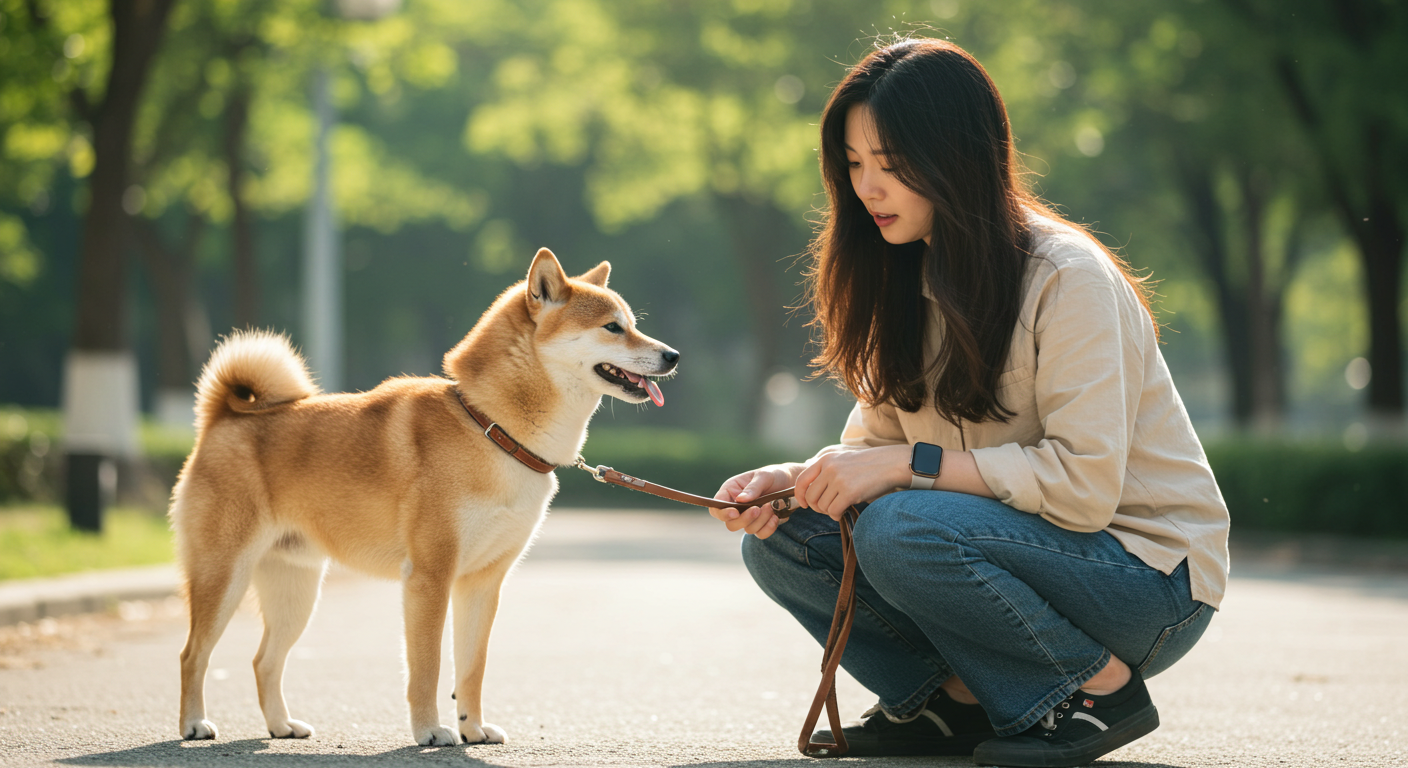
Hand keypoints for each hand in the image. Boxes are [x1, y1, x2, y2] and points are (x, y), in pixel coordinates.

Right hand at [709, 463, 803, 539]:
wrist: (792, 482)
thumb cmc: (774, 475)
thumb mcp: (764, 476)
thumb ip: (753, 488)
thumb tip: (740, 500)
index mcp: (731, 491)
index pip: (717, 507)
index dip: (723, 513)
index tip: (735, 512)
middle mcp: (737, 506)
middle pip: (730, 523)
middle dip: (744, 519)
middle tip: (757, 509)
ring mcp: (749, 517)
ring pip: (747, 529)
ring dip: (760, 521)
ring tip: (771, 507)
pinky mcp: (761, 524)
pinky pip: (760, 534)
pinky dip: (768, 528)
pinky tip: (776, 517)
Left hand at [794, 444, 909, 520]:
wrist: (890, 464)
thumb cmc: (868, 465)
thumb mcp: (842, 460)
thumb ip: (826, 471)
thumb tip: (810, 492)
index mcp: (825, 460)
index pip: (801, 480)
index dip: (800, 496)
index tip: (805, 504)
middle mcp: (829, 468)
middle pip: (811, 497)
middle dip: (817, 507)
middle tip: (828, 508)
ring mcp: (838, 480)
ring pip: (822, 506)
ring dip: (829, 511)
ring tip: (840, 507)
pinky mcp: (849, 492)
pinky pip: (833, 511)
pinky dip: (836, 515)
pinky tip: (843, 511)